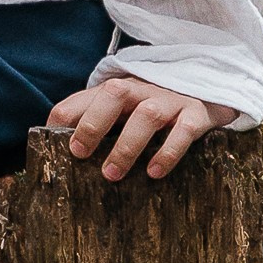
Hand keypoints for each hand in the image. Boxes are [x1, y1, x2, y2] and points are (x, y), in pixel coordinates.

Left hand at [46, 77, 237, 180]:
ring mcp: (171, 101)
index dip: (66, 116)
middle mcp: (143, 90)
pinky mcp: (197, 115)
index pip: (86, 96)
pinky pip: (184, 131)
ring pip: (147, 115)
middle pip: (114, 93)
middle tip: (79, 152)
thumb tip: (54, 145)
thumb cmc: (154, 107)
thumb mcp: (124, 109)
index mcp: (119, 89)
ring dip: (127, 145)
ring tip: (112, 174)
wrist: (210, 88)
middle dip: (94, 122)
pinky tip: (154, 172)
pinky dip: (168, 152)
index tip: (52, 141)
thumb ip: (93, 119)